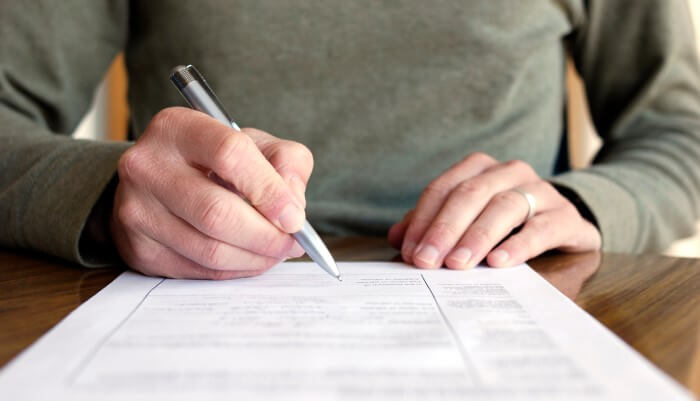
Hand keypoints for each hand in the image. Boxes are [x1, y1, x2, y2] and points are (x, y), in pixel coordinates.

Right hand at [110, 107, 312, 278]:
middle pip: (217, 212)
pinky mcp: (140, 249)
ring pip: (210, 250)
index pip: (229, 154)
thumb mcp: (254, 143)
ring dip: (256, 258)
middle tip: (293, 242)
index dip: (269, 190)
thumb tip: (293, 206)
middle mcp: (147, 166)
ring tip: (277, 250)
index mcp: (177, 128)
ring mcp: (137, 210)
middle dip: (267, 235)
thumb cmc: (214, 160)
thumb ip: (286, 161)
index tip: (295, 216)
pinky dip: (237, 270)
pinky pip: (200, 271)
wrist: (158, 182)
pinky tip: (251, 258)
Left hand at [388, 153, 600, 268]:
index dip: (424, 219)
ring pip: (504, 206)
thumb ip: (433, 224)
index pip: (444, 188)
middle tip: (427, 260)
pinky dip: (518, 245)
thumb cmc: (505, 221)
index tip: (410, 250)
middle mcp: (510, 172)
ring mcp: (541, 190)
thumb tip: (396, 238)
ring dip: (477, 237)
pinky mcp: (565, 216)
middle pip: (471, 194)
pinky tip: (499, 262)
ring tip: (458, 263)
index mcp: (480, 168)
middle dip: (445, 229)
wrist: (563, 223)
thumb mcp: (467, 219)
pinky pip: (541, 228)